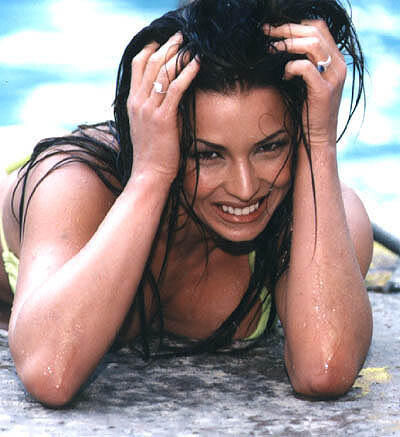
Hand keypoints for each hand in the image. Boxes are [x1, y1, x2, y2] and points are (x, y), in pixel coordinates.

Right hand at [127, 32, 199, 181]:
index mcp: (132, 102)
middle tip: (181, 38)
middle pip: (150, 63)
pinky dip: (186, 74)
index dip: (151, 49)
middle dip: (166, 46)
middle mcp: (137, 102)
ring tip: (191, 47)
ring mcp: (148, 110)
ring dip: (178, 56)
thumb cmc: (151, 153)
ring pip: (162, 72)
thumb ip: (154, 108)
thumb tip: (171, 95)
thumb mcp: (147, 126)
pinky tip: (196, 64)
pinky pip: (175, 89)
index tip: (165, 42)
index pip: (138, 65)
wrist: (149, 174)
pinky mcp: (163, 119)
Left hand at [264, 20, 346, 148]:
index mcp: (335, 59)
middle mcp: (338, 65)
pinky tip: (284, 76)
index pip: (318, 27)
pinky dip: (290, 68)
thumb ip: (300, 63)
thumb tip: (278, 45)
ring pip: (312, 44)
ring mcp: (333, 78)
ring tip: (270, 49)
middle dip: (286, 29)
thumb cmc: (306, 111)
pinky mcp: (323, 91)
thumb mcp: (305, 82)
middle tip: (266, 32)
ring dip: (287, 44)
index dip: (295, 24)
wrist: (316, 138)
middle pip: (314, 31)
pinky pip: (305, 67)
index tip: (273, 29)